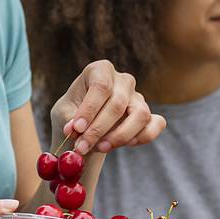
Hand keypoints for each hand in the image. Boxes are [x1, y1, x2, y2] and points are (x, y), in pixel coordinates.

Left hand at [50, 60, 165, 154]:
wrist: (83, 128)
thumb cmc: (71, 114)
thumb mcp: (63, 113)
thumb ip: (69, 119)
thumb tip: (75, 128)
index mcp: (100, 70)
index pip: (101, 86)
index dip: (89, 109)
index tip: (76, 128)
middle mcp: (122, 80)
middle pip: (118, 103)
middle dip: (99, 129)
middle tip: (82, 147)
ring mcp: (138, 97)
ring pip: (140, 115)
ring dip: (120, 136)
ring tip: (101, 148)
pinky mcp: (149, 115)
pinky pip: (156, 124)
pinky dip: (143, 137)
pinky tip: (126, 145)